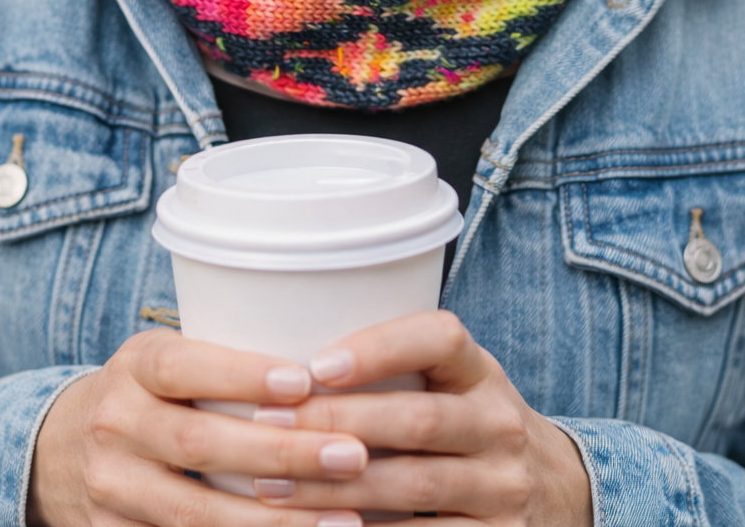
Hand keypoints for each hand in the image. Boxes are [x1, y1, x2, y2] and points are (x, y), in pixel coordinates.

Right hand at [26, 328, 369, 526]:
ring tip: (344, 520)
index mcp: (135, 367)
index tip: (304, 382)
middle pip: (199, 443)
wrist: (59, 447)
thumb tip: (329, 365)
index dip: (243, 375)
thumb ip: (224, 361)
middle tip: (352, 455)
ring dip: (274, 523)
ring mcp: (110, 488)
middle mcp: (114, 424)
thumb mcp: (169, 357)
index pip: (185, 367)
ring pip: (193, 512)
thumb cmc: (149, 391)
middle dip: (282, 453)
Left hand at [251, 312, 592, 525]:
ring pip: (414, 486)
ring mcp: (505, 486)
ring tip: (274, 486)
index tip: (317, 365)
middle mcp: (500, 422)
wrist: (558, 491)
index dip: (379, 349)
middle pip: (418, 418)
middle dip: (336, 423)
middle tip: (270, 424)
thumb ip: (399, 370)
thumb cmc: (469, 425)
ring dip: (336, 489)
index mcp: (481, 371)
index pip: (440, 338)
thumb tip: (291, 363)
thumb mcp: (454, 384)